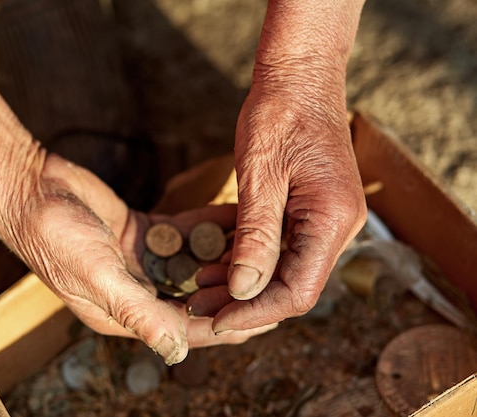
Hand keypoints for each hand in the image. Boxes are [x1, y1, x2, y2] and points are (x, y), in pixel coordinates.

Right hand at [2, 154, 273, 363]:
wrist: (28, 187)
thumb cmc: (53, 235)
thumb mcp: (96, 275)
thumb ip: (138, 311)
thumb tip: (178, 353)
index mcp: (124, 313)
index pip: (187, 328)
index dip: (229, 324)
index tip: (269, 318)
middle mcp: (136, 290)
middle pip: (197, 298)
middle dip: (234, 292)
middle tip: (276, 282)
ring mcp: (140, 261)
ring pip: (194, 265)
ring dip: (225, 258)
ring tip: (266, 249)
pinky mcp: (142, 232)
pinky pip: (184, 233)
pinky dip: (208, 228)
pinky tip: (237, 218)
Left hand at [188, 78, 366, 332]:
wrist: (298, 78)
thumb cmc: (278, 115)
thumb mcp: (260, 176)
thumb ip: (255, 237)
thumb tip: (243, 290)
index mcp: (331, 220)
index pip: (297, 291)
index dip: (255, 312)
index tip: (215, 320)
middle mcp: (338, 228)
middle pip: (292, 286)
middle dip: (244, 301)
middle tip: (198, 305)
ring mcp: (327, 220)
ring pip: (285, 270)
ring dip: (243, 282)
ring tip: (199, 286)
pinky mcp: (312, 211)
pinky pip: (283, 248)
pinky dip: (250, 257)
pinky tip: (216, 260)